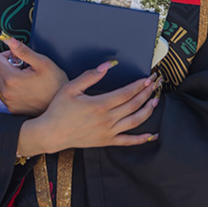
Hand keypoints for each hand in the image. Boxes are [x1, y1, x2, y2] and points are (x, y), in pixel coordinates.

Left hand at [0, 36, 67, 115]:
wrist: (60, 104)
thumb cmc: (55, 83)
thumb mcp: (42, 62)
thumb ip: (23, 50)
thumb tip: (9, 41)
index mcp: (11, 79)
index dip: (9, 54)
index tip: (20, 58)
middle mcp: (6, 92)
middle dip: (9, 65)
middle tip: (25, 68)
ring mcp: (8, 101)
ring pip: (0, 81)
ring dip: (10, 76)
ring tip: (27, 78)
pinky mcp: (11, 108)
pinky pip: (5, 92)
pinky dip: (12, 87)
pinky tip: (26, 88)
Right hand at [16, 63, 160, 156]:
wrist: (51, 133)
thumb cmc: (59, 109)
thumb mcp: (71, 88)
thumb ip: (91, 76)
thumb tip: (108, 65)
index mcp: (99, 105)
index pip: (126, 93)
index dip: (139, 85)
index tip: (148, 78)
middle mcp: (107, 120)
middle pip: (134, 105)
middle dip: (147, 93)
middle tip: (156, 84)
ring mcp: (108, 132)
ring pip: (135, 121)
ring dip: (148, 110)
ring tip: (156, 100)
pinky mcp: (106, 141)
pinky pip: (128, 141)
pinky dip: (142, 139)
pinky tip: (153, 134)